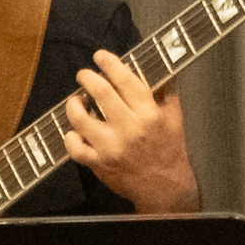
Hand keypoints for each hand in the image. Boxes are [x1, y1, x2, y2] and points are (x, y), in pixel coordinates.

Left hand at [61, 47, 194, 214]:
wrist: (165, 187)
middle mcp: (129, 129)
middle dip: (87, 77)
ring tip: (76, 101)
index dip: (109, 63)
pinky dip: (70, 136)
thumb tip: (159, 68)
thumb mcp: (174, 118)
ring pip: (80, 118)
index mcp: (149, 114)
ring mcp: (111, 147)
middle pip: (100, 92)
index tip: (101, 57)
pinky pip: (74, 147)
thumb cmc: (170, 152)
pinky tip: (75, 131)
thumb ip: (166, 91)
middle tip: (84, 75)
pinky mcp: (99, 163)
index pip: (125, 80)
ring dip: (74, 104)